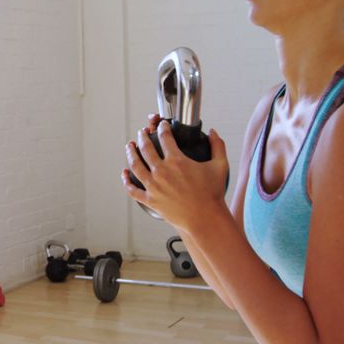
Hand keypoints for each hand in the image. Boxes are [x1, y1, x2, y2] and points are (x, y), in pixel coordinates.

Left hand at [121, 115, 230, 232]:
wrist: (206, 219)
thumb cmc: (213, 193)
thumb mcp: (220, 166)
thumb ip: (217, 145)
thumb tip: (213, 131)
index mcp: (177, 161)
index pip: (165, 137)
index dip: (162, 127)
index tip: (162, 125)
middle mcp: (162, 172)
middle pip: (146, 148)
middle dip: (143, 136)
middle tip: (143, 132)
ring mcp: (154, 186)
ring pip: (135, 165)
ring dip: (131, 153)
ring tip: (130, 146)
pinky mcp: (150, 200)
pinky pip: (133, 190)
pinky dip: (126, 181)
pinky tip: (124, 174)